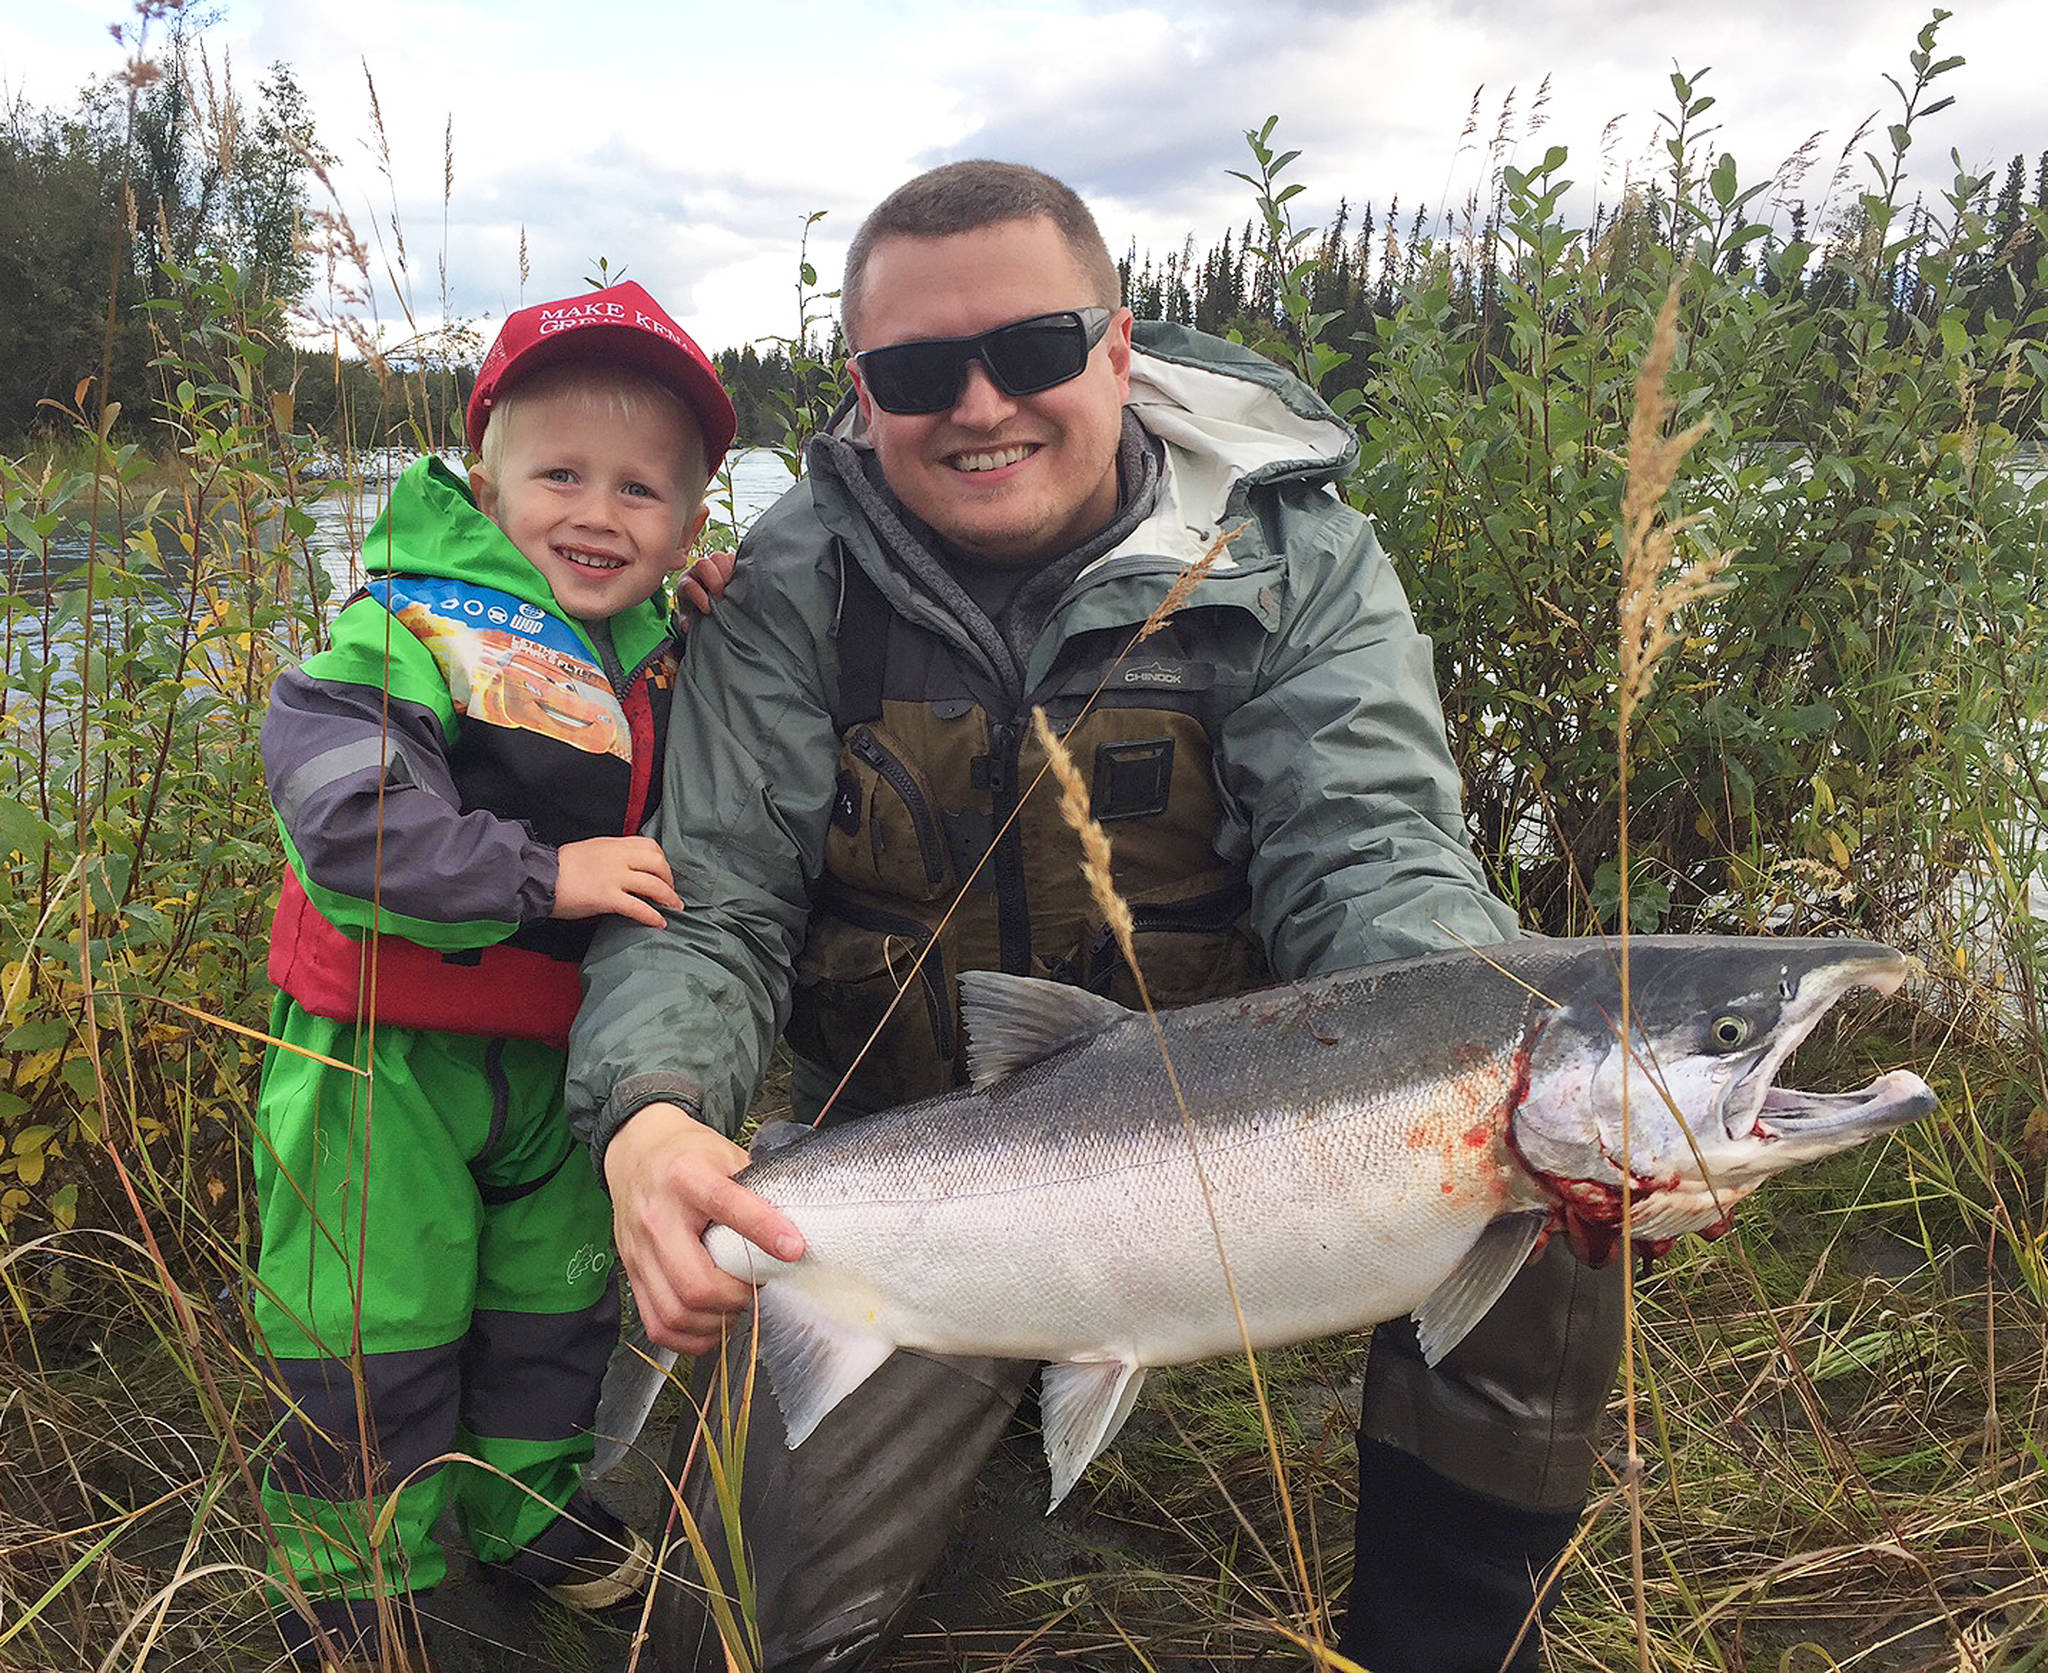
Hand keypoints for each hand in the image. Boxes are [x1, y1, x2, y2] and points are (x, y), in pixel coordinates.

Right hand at [551, 836, 682, 925]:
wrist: (538, 878)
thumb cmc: (559, 868)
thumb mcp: (589, 851)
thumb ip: (610, 856)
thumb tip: (626, 867)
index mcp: (613, 844)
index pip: (649, 846)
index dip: (662, 860)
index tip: (663, 872)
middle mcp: (617, 857)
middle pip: (658, 863)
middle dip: (670, 879)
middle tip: (671, 892)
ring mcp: (613, 877)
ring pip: (653, 884)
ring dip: (669, 897)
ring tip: (676, 907)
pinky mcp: (607, 897)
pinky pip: (638, 907)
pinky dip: (653, 916)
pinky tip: (660, 923)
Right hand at [604, 1101, 807, 1353]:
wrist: (637, 1151)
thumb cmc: (689, 1155)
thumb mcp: (725, 1154)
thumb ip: (754, 1188)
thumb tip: (794, 1228)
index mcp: (686, 1178)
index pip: (726, 1205)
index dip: (763, 1229)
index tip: (795, 1249)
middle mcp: (657, 1217)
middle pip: (696, 1282)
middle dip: (737, 1297)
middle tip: (757, 1286)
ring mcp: (639, 1251)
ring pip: (676, 1312)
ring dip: (716, 1321)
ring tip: (736, 1305)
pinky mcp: (631, 1273)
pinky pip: (657, 1325)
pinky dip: (690, 1337)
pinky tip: (712, 1322)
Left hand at [674, 546, 736, 617]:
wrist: (712, 601)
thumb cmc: (701, 609)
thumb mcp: (693, 615)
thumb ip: (689, 620)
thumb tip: (687, 626)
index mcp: (687, 583)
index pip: (689, 584)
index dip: (698, 596)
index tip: (707, 609)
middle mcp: (699, 570)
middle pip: (703, 564)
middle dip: (713, 580)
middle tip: (722, 595)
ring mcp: (714, 563)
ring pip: (718, 557)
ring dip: (726, 571)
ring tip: (733, 585)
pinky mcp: (730, 561)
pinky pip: (735, 557)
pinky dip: (739, 566)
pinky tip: (742, 578)